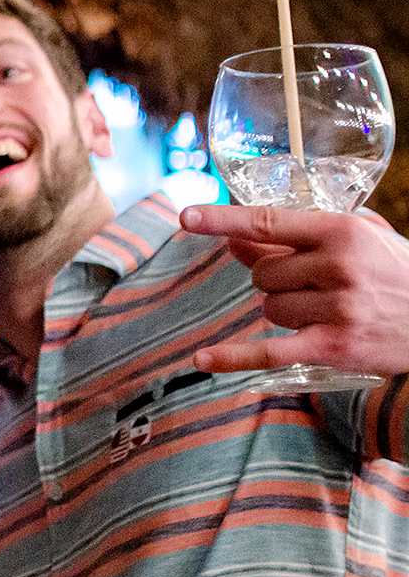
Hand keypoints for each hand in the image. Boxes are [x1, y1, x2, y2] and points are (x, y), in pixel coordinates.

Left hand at [180, 205, 408, 375]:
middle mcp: (337, 266)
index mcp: (342, 231)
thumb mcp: (357, 240)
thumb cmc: (395, 272)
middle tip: (312, 285)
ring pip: (267, 309)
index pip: (268, 222)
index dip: (222, 219)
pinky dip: (233, 358)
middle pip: (262, 274)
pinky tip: (202, 360)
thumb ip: (296, 237)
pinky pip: (268, 353)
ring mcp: (335, 308)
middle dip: (275, 280)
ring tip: (324, 310)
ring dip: (283, 311)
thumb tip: (233, 237)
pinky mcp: (332, 346)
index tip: (187, 216)